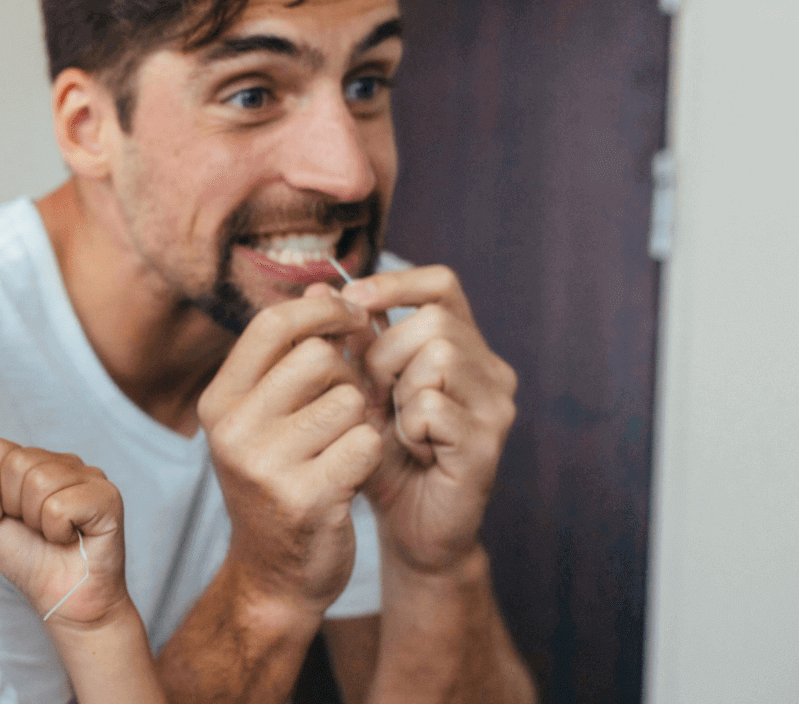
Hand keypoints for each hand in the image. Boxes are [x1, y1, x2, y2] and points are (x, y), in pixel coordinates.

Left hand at [0, 437, 130, 628]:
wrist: (64, 602)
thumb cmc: (34, 564)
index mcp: (36, 464)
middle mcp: (64, 463)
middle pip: (16, 462)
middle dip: (12, 506)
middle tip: (31, 528)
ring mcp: (89, 477)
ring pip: (39, 481)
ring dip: (36, 521)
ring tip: (52, 534)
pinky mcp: (107, 497)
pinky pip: (59, 506)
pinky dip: (56, 532)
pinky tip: (69, 539)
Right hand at [196, 294, 385, 613]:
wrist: (276, 575)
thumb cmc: (280, 482)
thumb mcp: (268, 416)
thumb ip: (292, 353)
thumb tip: (322, 281)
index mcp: (219, 401)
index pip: (272, 324)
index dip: (322, 309)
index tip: (354, 316)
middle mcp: (232, 429)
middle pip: (317, 356)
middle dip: (347, 374)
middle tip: (348, 404)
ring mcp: (265, 465)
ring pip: (347, 399)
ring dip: (361, 419)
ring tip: (344, 445)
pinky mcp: (306, 496)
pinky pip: (365, 443)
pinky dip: (370, 454)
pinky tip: (351, 475)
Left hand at [342, 266, 516, 573]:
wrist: (410, 529)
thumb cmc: (384, 457)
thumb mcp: (359, 392)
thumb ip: (347, 342)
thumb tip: (317, 286)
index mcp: (464, 348)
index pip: (442, 284)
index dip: (397, 283)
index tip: (353, 301)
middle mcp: (491, 370)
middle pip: (435, 321)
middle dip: (386, 353)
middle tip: (373, 395)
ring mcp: (496, 406)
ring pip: (439, 356)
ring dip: (398, 390)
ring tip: (394, 423)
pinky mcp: (488, 443)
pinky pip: (434, 407)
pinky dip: (409, 427)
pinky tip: (411, 449)